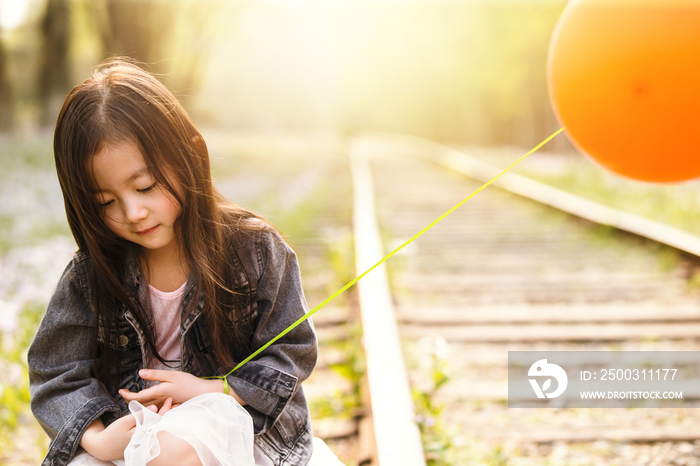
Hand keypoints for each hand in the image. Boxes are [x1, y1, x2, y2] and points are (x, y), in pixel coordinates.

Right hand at [80, 398, 172, 460]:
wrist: (103, 448)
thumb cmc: (112, 434)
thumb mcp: (123, 422)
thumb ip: (139, 415)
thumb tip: (154, 407)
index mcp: (142, 433)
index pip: (157, 419)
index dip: (164, 408)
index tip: (170, 398)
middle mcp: (145, 439)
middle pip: (160, 423)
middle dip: (170, 412)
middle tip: (179, 401)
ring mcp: (144, 441)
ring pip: (158, 427)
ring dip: (167, 417)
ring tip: (176, 407)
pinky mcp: (142, 441)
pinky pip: (153, 430)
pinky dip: (159, 422)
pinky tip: (165, 416)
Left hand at [119, 369, 237, 407]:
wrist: (203, 395)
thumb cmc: (189, 383)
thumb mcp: (172, 375)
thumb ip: (155, 375)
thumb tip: (139, 373)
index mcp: (159, 393)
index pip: (137, 398)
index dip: (127, 395)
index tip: (120, 391)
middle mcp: (159, 402)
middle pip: (139, 405)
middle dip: (129, 400)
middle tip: (124, 393)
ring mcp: (163, 407)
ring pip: (145, 408)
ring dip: (137, 404)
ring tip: (133, 396)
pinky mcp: (168, 408)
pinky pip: (153, 409)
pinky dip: (146, 406)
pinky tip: (147, 402)